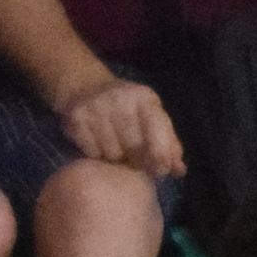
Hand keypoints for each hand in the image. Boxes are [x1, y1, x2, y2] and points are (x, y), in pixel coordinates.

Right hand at [55, 73, 183, 176]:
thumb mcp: (151, 116)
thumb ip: (168, 143)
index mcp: (145, 98)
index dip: (161, 155)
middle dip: (137, 159)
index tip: (161, 171)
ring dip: (115, 157)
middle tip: (134, 158)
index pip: (158, 130)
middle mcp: (121, 98)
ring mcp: (96, 107)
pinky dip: (97, 154)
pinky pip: (92, 152)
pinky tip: (98, 143)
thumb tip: (179, 170)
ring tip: (114, 146)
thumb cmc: (126, 108)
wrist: (84, 86)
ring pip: (112, 153)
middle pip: (134, 147)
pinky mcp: (76, 118)